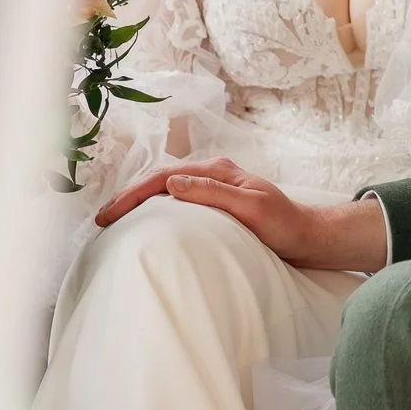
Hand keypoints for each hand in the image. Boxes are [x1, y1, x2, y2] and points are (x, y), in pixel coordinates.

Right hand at [94, 158, 388, 271]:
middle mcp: (212, 175)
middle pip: (158, 180)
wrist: (309, 238)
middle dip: (128, 197)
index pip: (164, 176)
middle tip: (102, 220)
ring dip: (138, 204)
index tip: (110, 214)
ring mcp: (213, 190)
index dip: (133, 194)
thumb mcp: (253, 208)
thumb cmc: (286, 225)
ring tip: (114, 223)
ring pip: (165, 191)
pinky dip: (155, 212)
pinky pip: (176, 204)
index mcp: (217, 170)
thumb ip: (215, 193)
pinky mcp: (215, 207)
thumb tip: (172, 181)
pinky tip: (144, 226)